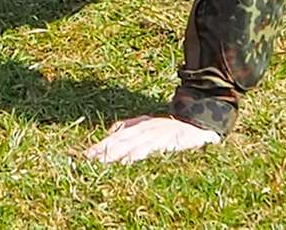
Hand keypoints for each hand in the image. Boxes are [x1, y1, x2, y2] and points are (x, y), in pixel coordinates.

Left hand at [81, 115, 221, 163]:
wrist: (198, 123)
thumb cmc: (172, 129)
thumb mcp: (148, 125)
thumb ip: (130, 127)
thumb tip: (110, 131)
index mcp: (139, 126)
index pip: (116, 137)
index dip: (101, 145)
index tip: (86, 155)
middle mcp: (145, 128)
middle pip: (120, 140)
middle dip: (104, 150)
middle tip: (89, 160)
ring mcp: (156, 133)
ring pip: (132, 144)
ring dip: (117, 153)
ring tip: (103, 162)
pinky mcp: (168, 139)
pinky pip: (151, 147)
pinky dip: (139, 153)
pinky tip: (129, 160)